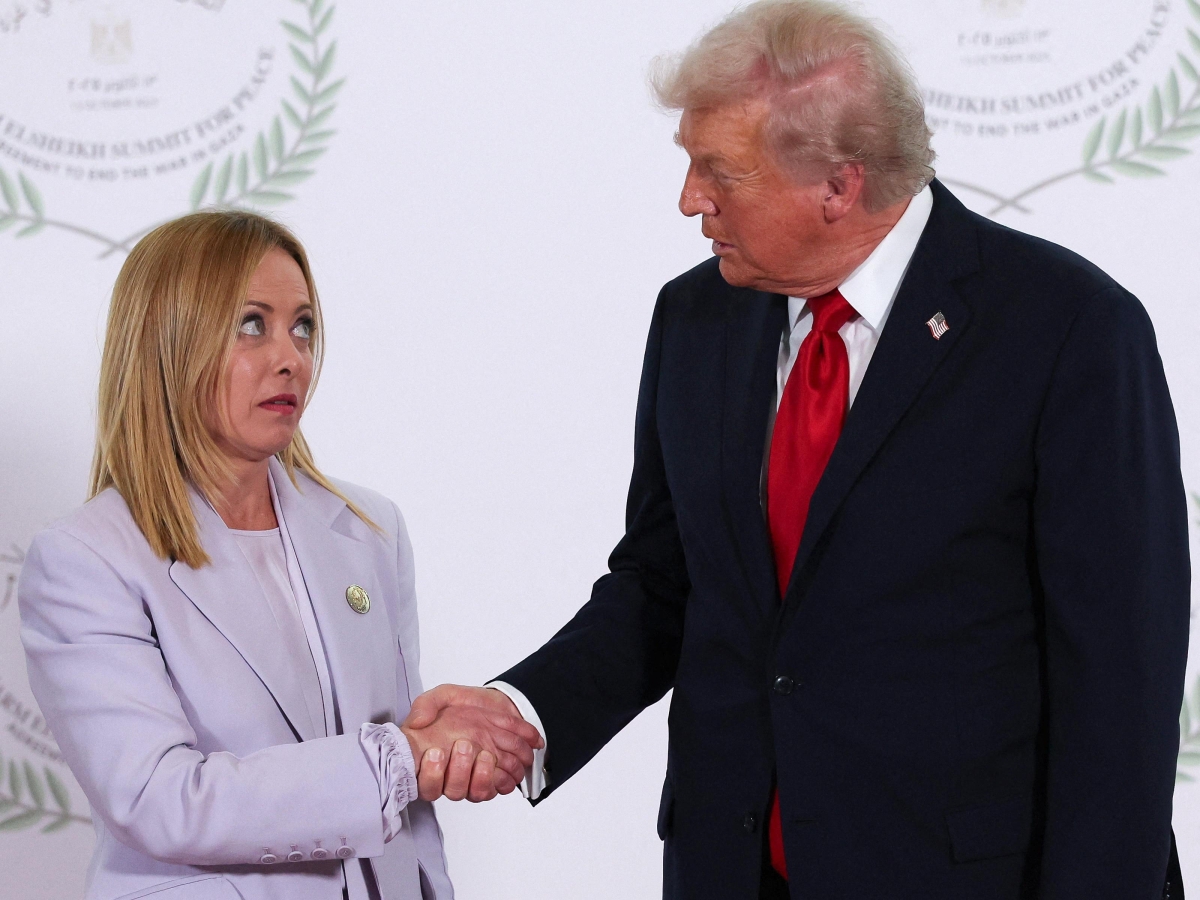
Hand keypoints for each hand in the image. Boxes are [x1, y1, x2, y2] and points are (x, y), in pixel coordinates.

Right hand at [401, 684, 542, 802]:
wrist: (501, 704)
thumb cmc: (468, 705)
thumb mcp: (444, 696)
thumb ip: (426, 705)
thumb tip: (415, 722)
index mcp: (434, 761)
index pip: (425, 784)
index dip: (430, 776)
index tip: (436, 752)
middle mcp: (453, 776)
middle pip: (453, 791)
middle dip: (459, 772)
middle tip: (464, 746)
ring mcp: (475, 780)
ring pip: (476, 794)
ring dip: (482, 777)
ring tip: (486, 755)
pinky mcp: (496, 781)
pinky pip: (499, 789)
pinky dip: (502, 779)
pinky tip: (500, 763)